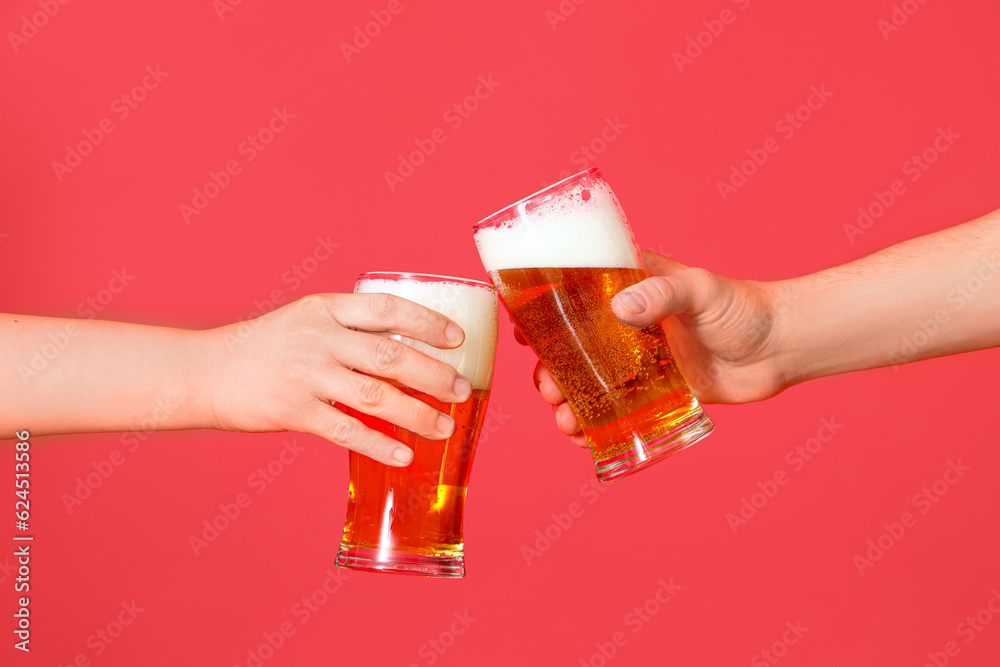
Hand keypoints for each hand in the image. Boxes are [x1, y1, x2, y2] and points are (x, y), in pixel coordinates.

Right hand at [208, 293, 472, 465]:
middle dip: (433, 375)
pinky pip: (347, 432)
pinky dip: (380, 445)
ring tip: (444, 426)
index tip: (456, 337)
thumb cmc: (264, 347)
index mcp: (325, 308)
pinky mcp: (293, 411)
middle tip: (462, 389)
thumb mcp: (305, 321)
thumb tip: (406, 350)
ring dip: (416, 414)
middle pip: (390, 356)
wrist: (206, 371)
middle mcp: (318, 338)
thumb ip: (348, 330)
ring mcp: (305, 375)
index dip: (426, 322)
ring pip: (375, 396)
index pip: (387, 309)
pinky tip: (404, 455)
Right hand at [525, 251, 786, 446]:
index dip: (542, 313)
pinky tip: (582, 436)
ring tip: (563, 419)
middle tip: (548, 388)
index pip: (573, 295)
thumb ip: (663, 294)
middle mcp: (627, 322)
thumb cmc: (743, 307)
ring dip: (567, 399)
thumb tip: (621, 306)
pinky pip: (614, 407)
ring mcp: (638, 358)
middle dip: (550, 369)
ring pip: (588, 379)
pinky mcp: (654, 390)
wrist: (780, 348)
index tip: (522, 334)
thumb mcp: (701, 290)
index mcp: (630, 286)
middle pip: (572, 345)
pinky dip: (594, 422)